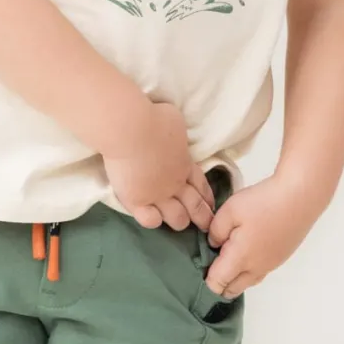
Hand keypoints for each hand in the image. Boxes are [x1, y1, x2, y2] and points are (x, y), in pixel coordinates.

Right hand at [103, 101, 215, 231]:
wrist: (132, 130)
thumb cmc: (154, 119)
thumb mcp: (174, 121)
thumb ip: (175, 133)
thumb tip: (171, 130)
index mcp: (185, 163)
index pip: (201, 184)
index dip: (207, 196)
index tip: (212, 205)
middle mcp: (175, 184)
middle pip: (194, 206)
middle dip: (202, 216)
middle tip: (205, 224)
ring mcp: (157, 195)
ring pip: (176, 217)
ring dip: (179, 221)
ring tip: (178, 224)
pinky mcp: (137, 201)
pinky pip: (150, 221)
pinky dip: (153, 221)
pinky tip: (151, 217)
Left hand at [204, 172, 326, 298]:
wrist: (300, 197)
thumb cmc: (263, 202)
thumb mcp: (230, 210)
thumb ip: (215, 230)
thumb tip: (214, 245)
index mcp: (240, 259)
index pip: (217, 284)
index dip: (204, 282)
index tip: (197, 269)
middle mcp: (256, 268)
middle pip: (232, 290)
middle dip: (218, 284)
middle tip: (210, 264)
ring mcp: (271, 265)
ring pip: (247, 283)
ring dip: (234, 278)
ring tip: (227, 258)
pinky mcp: (281, 257)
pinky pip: (259, 273)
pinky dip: (248, 270)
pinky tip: (246, 252)